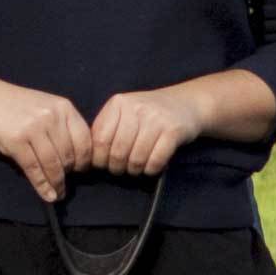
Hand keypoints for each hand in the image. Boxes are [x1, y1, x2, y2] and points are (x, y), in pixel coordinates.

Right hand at [0, 79, 92, 205]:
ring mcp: (33, 128)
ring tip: (58, 194)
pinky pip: (34, 169)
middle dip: (69, 174)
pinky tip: (47, 195)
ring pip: (53, 165)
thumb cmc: (16, 106)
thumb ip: (62, 127)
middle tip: (66, 184)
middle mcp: (51, 117)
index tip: (81, 170)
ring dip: (57, 184)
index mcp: (64, 107)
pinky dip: (42, 186)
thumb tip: (77, 161)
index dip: (85, 160)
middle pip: (69, 155)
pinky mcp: (16, 141)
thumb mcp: (45, 108)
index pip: (85, 140)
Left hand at [86, 87, 202, 178]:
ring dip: (135, 171)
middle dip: (117, 168)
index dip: (99, 159)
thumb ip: (107, 130)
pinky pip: (156, 161)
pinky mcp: (173, 131)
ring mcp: (156, 118)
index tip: (104, 165)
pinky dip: (151, 170)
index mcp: (118, 103)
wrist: (186, 104)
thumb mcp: (125, 113)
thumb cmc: (148, 114)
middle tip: (121, 170)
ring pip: (136, 159)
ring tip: (136, 168)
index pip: (100, 140)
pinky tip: (151, 167)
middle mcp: (136, 107)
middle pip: (117, 152)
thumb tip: (90, 159)